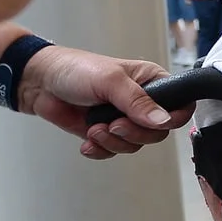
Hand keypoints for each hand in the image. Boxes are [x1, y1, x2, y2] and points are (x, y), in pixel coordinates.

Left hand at [20, 45, 190, 158]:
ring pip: (135, 144)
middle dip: (133, 133)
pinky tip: (88, 140)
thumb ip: (138, 101)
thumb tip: (162, 120)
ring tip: (95, 128)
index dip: (173, 119)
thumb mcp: (110, 81)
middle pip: (157, 132)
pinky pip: (113, 151)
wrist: (40, 83)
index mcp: (151, 82)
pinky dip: (100, 150)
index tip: (155, 123)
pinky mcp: (105, 132)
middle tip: (114, 124)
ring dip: (113, 141)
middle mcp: (141, 102)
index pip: (180, 106)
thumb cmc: (75, 69)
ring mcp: (124, 119)